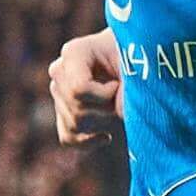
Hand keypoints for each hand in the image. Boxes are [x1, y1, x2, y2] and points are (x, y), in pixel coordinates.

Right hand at [48, 30, 124, 146]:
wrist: (134, 59)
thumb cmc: (137, 59)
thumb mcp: (135, 68)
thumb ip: (126, 89)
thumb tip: (117, 111)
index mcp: (73, 52)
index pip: (78, 89)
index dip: (104, 96)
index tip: (119, 84)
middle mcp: (59, 71)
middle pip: (77, 110)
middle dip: (105, 111)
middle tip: (121, 97)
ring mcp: (58, 92)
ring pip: (74, 125)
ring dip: (102, 124)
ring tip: (117, 108)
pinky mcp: (63, 111)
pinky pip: (67, 138)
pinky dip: (87, 142)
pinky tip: (107, 136)